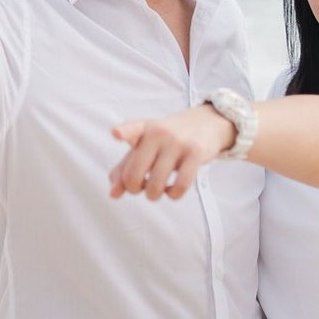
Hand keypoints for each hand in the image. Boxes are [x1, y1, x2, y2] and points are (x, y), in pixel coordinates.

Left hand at [108, 105, 234, 200]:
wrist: (204, 123)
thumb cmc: (167, 140)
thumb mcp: (143, 146)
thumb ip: (123, 169)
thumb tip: (113, 194)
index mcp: (142, 129)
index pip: (131, 129)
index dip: (123, 132)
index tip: (116, 133)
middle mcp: (158, 133)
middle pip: (134, 175)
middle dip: (134, 189)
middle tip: (141, 186)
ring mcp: (178, 142)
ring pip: (155, 185)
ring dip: (154, 194)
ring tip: (158, 188)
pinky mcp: (196, 153)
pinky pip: (180, 186)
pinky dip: (173, 195)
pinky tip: (173, 188)